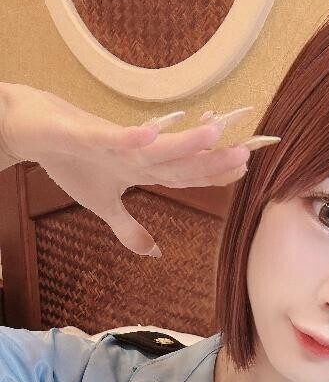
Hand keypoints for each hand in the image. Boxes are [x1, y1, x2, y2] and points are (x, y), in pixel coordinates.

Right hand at [0, 85, 251, 254]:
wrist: (29, 127)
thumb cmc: (70, 159)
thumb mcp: (101, 205)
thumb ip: (129, 228)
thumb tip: (154, 254)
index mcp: (141, 167)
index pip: (184, 172)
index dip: (212, 173)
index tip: (245, 168)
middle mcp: (135, 152)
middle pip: (178, 158)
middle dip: (210, 157)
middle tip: (246, 153)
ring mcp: (113, 142)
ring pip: (153, 144)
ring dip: (182, 141)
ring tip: (213, 135)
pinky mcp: (86, 133)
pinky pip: (111, 137)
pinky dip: (130, 137)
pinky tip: (152, 134)